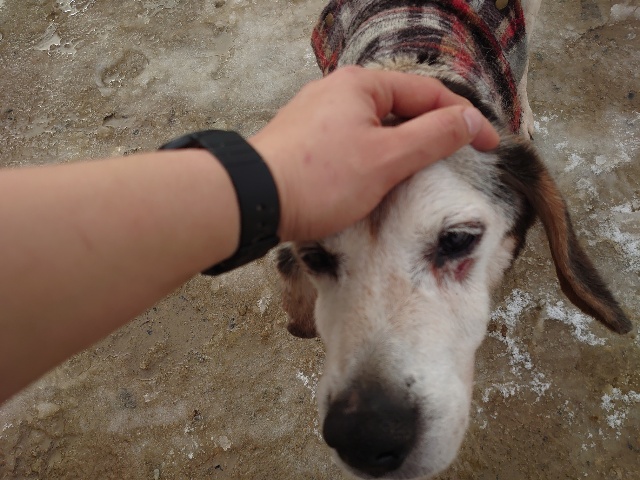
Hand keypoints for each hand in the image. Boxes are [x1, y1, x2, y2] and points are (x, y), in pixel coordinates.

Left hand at [249, 66, 499, 240]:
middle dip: (432, 130)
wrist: (253, 199)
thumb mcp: (387, 159)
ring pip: (376, 126)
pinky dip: (375, 154)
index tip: (490, 145)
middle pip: (402, 107)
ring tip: (422, 169)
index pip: (429, 95)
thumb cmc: (320, 180)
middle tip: (458, 155)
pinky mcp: (304, 138)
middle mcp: (338, 90)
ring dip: (403, 145)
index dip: (465, 120)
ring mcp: (318, 113)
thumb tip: (468, 121)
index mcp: (362, 85)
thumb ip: (433, 137)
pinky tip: (377, 175)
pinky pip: (353, 140)